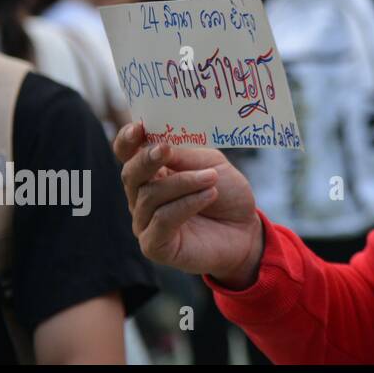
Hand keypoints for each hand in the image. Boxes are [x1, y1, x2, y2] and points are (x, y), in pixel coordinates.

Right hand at [114, 121, 264, 288]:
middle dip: (147, 160)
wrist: (246, 229)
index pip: (128, 155)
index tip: (137, 127)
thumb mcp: (211, 165)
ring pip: (150, 196)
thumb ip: (184, 156)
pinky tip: (209, 195)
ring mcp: (145, 222)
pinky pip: (162, 220)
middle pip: (130, 174)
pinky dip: (187, 204)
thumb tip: (157, 145)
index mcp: (153, 172)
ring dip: (183, 183)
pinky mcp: (154, 245)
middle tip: (166, 150)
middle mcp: (142, 197)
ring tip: (212, 179)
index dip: (127, 141)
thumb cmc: (227, 194)